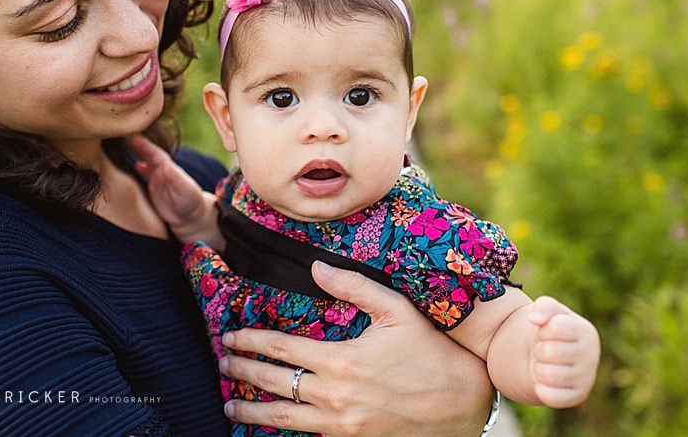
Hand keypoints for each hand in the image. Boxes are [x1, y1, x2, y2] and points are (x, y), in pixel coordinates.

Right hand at [128, 135, 221, 248]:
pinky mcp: (155, 189)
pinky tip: (133, 164)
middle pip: (149, 154)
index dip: (145, 145)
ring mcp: (158, 179)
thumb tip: (164, 166)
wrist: (192, 217)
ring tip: (125, 144)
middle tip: (124, 134)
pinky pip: (145, 175)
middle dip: (138, 144)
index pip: (155, 153)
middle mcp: (163, 171)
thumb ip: (175, 178)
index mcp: (170, 169)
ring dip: (137, 153)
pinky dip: (139, 168)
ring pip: (146, 161)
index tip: (133, 135)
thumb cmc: (191, 202)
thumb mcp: (185, 190)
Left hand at [219, 261, 492, 436]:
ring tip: (230, 405)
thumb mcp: (396, 310)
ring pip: (282, 419)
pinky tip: (271, 427)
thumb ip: (354, 286)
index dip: (252, 340)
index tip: (232, 334)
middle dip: (242, 372)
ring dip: (251, 411)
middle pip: (272, 384)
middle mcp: (334, 397)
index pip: (281, 347)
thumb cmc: (432, 352)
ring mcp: (342, 425)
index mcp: (340, 361)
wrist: (465, 404)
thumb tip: (316, 267)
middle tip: (222, 363)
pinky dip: (283, 431)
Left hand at [528, 296, 600, 407]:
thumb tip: (534, 318)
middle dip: (539, 349)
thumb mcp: (548, 311)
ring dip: (538, 369)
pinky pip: (551, 397)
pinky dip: (541, 389)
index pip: (555, 327)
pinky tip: (545, 382)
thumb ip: (543, 306)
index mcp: (586, 331)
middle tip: (544, 350)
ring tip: (546, 364)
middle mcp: (592, 355)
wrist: (551, 358)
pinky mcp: (578, 396)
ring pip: (547, 375)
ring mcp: (587, 378)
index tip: (546, 332)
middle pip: (548, 352)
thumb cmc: (550, 331)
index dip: (543, 329)